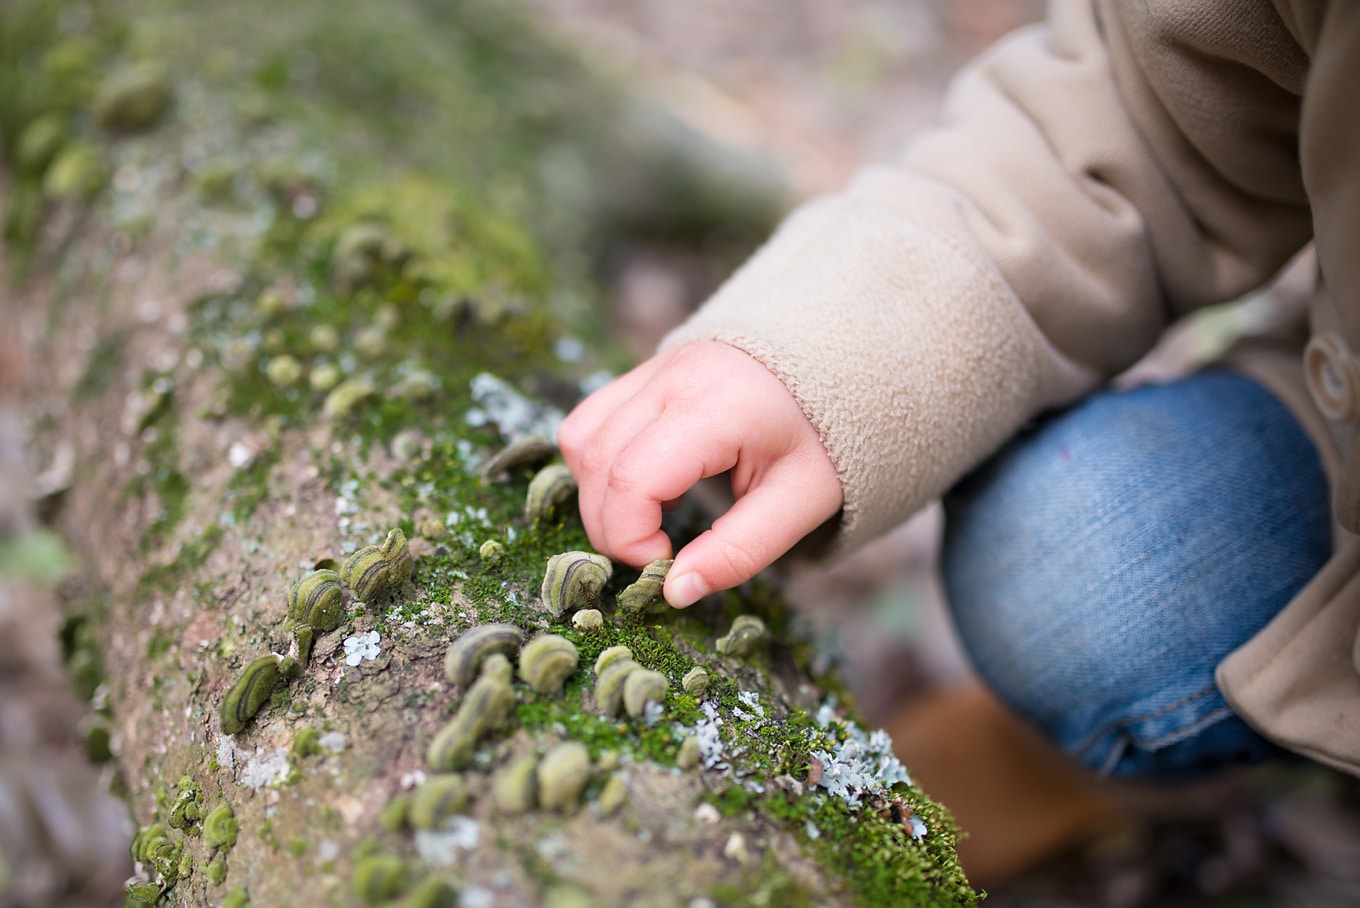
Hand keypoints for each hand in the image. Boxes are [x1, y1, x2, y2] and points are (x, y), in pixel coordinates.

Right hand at [557, 341, 842, 606]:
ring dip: (599, 495)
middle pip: (597, 463)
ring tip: (652, 518)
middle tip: (657, 554)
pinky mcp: (644, 372)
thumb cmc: (824, 438)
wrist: (841, 365)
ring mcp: (653, 369)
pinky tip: (646, 485)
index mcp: (718, 408)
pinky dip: (599, 465)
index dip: (630, 538)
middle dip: (611, 527)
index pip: (633, 479)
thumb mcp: (800, 502)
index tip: (665, 562)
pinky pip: (589, 421)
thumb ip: (739, 551)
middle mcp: (674, 377)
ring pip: (581, 439)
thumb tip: (674, 592)